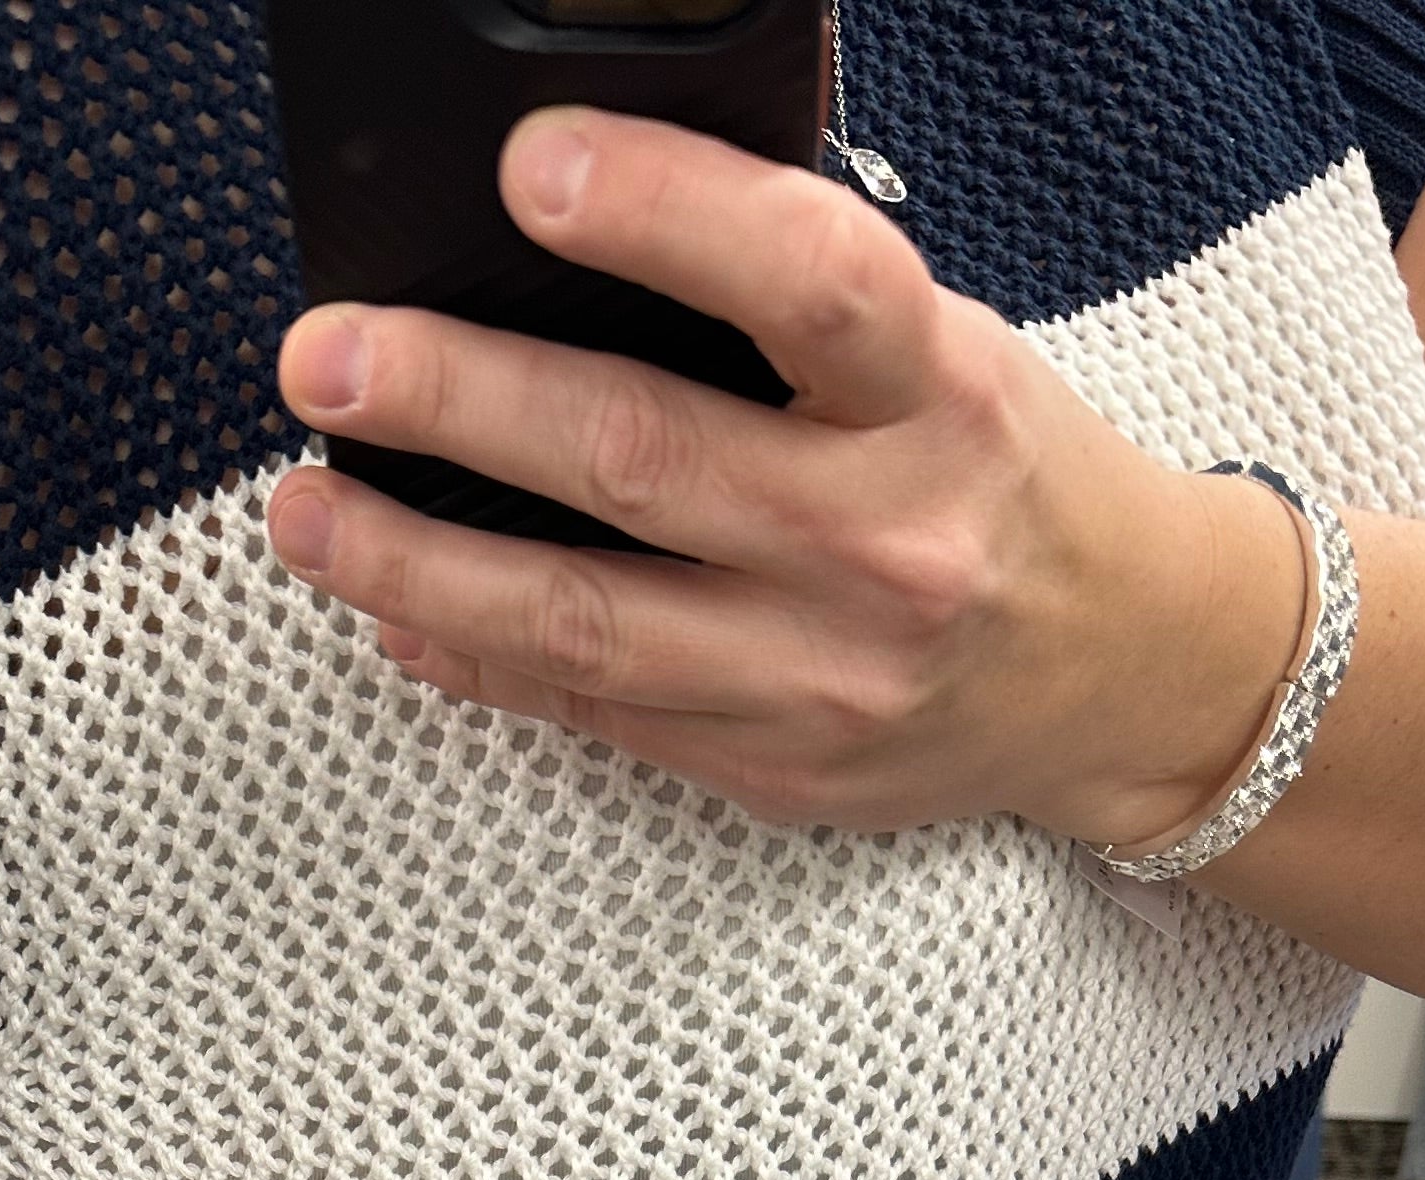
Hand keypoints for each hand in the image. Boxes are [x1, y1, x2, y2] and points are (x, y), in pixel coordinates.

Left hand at [264, 108, 1309, 856]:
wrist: (1119, 673)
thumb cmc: (1001, 481)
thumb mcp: (942, 352)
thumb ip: (794, 298)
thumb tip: (592, 210)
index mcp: (938, 399)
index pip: (805, 281)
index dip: (665, 217)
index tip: (539, 166)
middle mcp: (883, 543)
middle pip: (640, 459)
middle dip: (457, 401)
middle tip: (329, 357)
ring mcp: (820, 674)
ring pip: (581, 622)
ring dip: (416, 564)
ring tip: (306, 509)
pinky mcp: (772, 768)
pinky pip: (591, 711)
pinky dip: (476, 659)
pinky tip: (393, 610)